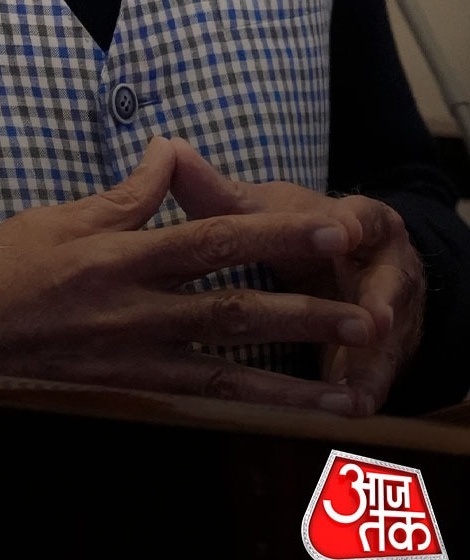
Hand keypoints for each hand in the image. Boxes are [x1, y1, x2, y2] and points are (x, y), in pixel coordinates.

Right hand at [0, 137, 380, 411]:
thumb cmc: (2, 264)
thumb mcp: (62, 215)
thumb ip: (127, 194)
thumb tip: (168, 150)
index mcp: (120, 256)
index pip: (213, 239)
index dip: (274, 232)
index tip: (327, 226)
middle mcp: (134, 312)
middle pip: (234, 311)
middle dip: (304, 314)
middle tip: (364, 316)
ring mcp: (131, 362)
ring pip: (225, 373)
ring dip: (290, 381)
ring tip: (345, 387)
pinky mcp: (124, 394)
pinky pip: (194, 404)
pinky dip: (240, 411)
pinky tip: (278, 419)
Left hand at [168, 140, 424, 414]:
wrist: (357, 264)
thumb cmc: (300, 232)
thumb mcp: (267, 211)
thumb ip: (220, 191)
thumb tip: (168, 149)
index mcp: (359, 219)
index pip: (360, 217)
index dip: (350, 225)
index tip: (342, 232)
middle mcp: (385, 262)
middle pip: (386, 282)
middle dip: (377, 302)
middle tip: (371, 320)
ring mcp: (391, 310)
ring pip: (385, 338)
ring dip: (371, 363)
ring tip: (354, 390)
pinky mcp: (385, 352)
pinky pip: (377, 376)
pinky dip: (361, 392)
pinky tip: (346, 410)